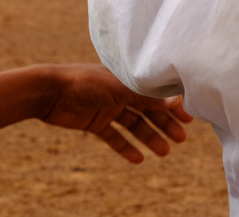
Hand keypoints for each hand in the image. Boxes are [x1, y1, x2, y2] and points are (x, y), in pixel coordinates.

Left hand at [39, 64, 193, 163]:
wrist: (49, 91)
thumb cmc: (84, 81)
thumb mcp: (118, 88)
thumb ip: (146, 96)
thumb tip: (176, 99)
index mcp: (126, 79)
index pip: (155, 93)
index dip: (172, 105)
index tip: (189, 118)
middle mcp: (119, 92)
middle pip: (147, 110)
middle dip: (164, 124)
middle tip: (181, 139)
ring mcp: (107, 108)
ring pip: (133, 125)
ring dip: (149, 138)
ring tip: (164, 153)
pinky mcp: (94, 122)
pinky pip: (114, 137)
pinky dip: (125, 147)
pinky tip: (138, 159)